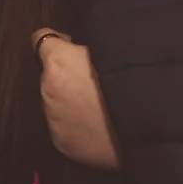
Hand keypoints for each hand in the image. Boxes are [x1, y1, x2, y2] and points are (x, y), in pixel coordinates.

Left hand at [33, 29, 120, 169]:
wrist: (142, 130)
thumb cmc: (133, 83)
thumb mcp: (114, 51)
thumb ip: (88, 48)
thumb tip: (80, 47)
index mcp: (59, 62)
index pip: (40, 40)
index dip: (58, 42)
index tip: (69, 47)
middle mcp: (48, 89)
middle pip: (50, 76)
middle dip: (67, 77)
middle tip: (94, 83)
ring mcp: (52, 119)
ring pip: (56, 103)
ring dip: (70, 102)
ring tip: (97, 109)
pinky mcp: (60, 142)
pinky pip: (64, 128)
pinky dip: (76, 126)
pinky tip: (97, 128)